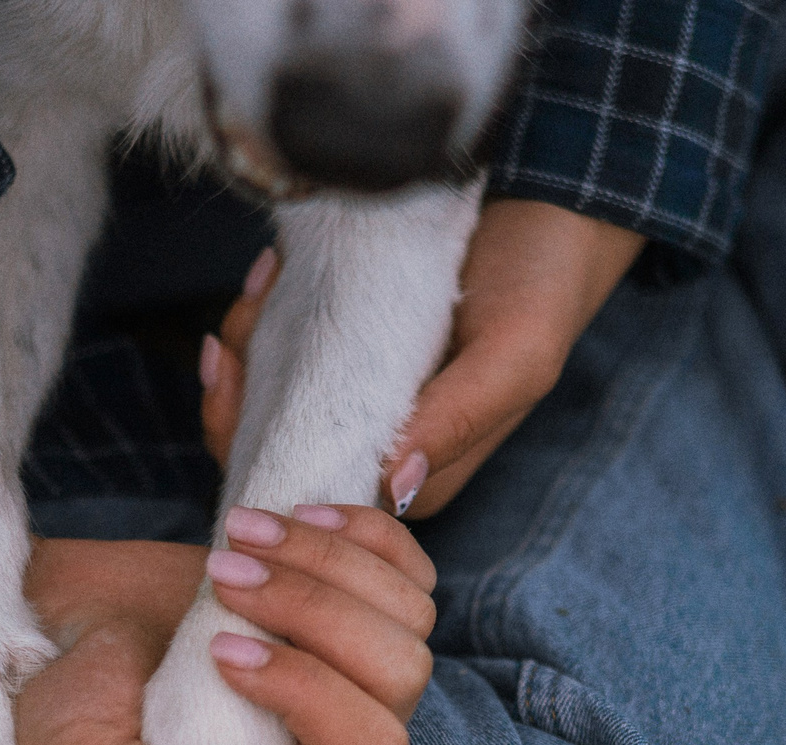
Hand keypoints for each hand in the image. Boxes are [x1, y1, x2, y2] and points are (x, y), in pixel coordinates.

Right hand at [0, 515, 438, 744]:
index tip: (217, 649)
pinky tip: (292, 516)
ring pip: (410, 615)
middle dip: (317, 612)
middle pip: (400, 676)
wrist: (59, 634)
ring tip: (239, 534)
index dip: (309, 691)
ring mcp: (356, 674)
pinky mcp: (354, 607)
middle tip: (224, 573)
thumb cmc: (67, 717)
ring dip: (329, 561)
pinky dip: (362, 531)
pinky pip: (409, 567)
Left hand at [200, 198, 643, 520]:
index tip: (242, 361)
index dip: (255, 441)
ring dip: (247, 340)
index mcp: (419, 478)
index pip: (310, 492)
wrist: (549, 211)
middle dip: (236, 387)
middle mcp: (378, 455)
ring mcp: (357, 409)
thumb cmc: (540, 287)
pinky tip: (272, 272)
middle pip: (269, 452)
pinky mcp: (345, 363)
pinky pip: (277, 361)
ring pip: (262, 404)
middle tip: (245, 312)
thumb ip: (458, 418)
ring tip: (267, 276)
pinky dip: (262, 318)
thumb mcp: (512, 355)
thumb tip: (394, 485)